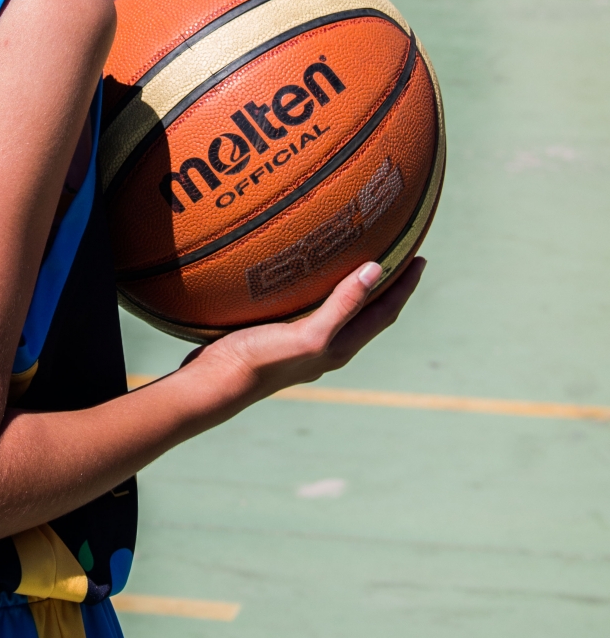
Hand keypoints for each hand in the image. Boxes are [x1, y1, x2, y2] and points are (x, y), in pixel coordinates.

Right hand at [195, 257, 425, 409]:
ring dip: (357, 288)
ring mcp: (304, 343)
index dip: (405, 287)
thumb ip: (342, 306)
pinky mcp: (281, 335)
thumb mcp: (308, 336)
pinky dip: (325, 289)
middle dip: (387, 286)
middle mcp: (328, 347)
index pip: (384, 313)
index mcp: (340, 348)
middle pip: (368, 313)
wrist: (216, 382)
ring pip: (342, 311)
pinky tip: (307, 276)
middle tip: (400, 254)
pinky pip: (314, 307)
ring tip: (361, 260)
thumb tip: (376, 270)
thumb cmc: (261, 362)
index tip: (420, 258)